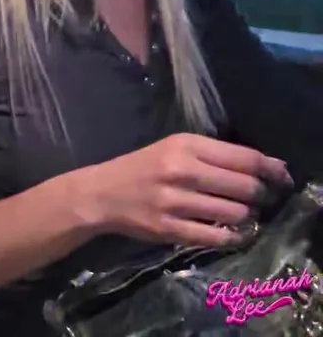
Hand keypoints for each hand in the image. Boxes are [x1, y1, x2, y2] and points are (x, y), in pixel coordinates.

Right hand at [74, 133, 292, 246]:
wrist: (100, 194)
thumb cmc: (142, 168)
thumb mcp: (174, 149)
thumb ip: (217, 156)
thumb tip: (271, 166)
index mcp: (184, 145)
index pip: (244, 158)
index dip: (271, 170)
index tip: (282, 179)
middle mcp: (181, 171)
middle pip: (246, 187)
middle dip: (259, 196)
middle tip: (256, 200)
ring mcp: (174, 201)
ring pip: (236, 213)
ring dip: (245, 217)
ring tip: (238, 215)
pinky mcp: (168, 228)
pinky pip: (216, 236)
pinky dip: (231, 237)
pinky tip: (228, 232)